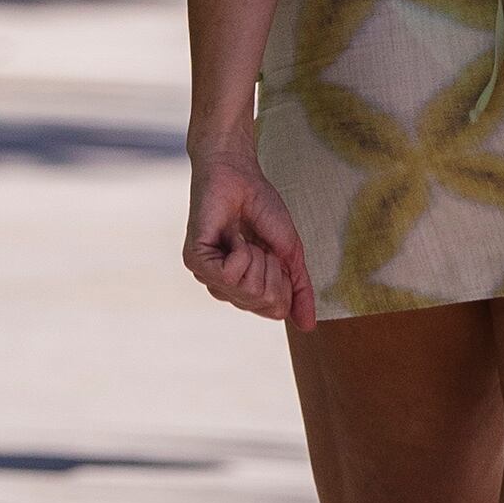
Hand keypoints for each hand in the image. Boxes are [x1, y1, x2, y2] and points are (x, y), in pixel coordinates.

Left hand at [183, 137, 315, 328]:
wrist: (240, 175)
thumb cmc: (262, 209)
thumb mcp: (290, 255)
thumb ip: (299, 290)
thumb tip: (308, 327)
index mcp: (246, 288)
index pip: (276, 310)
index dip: (285, 280)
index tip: (273, 252)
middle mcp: (225, 288)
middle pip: (265, 303)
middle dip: (273, 268)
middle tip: (258, 242)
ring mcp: (208, 276)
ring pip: (249, 291)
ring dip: (258, 257)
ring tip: (244, 237)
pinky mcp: (196, 261)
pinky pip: (231, 276)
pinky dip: (242, 252)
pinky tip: (232, 236)